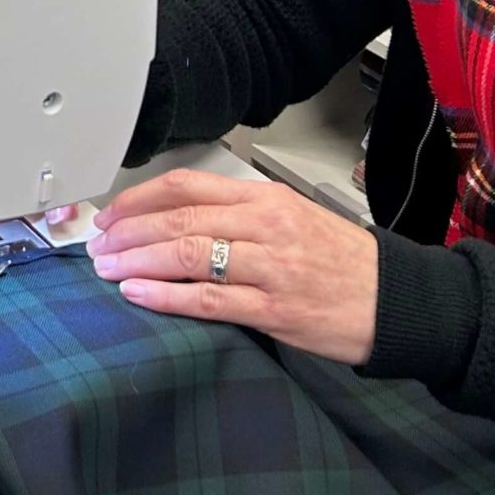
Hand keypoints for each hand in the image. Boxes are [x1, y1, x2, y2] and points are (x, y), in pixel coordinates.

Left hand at [87, 167, 379, 365]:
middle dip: (128, 232)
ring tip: (108, 268)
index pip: (186, 186)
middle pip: (178, 219)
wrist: (395, 301)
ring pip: (186, 255)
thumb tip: (176, 220)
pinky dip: (166, 296)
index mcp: (265, 198)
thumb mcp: (292, 217)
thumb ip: (239, 215)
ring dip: (137, 261)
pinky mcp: (273, 308)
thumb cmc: (344, 261)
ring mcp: (268, 267)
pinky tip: (138, 293)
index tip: (111, 214)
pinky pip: (207, 300)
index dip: (138, 199)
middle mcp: (265, 226)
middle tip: (98, 245)